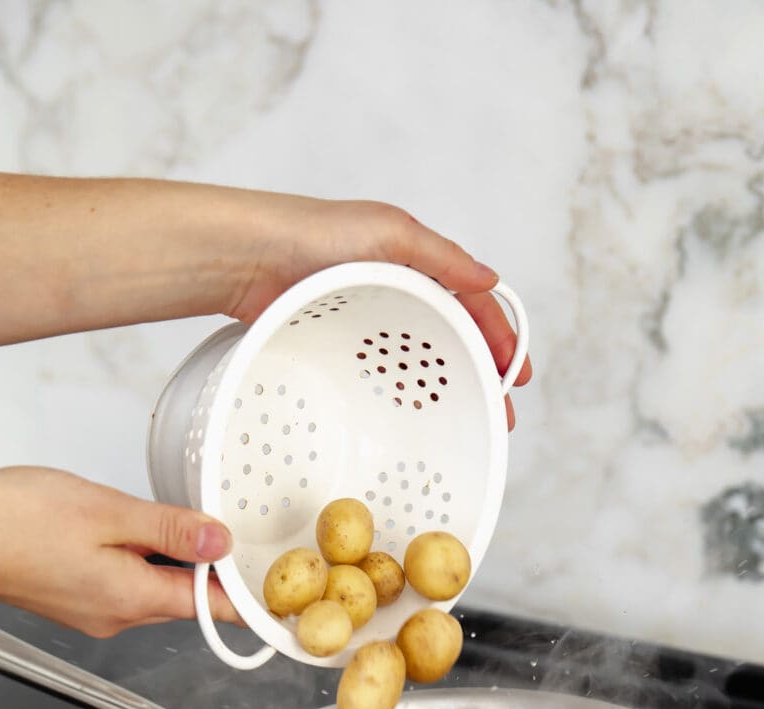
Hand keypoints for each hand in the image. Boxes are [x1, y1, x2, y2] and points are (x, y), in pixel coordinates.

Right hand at [0, 164, 531, 424]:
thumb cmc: (257, 305)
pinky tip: (488, 308)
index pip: (432, 356)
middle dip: (489, 368)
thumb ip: (333, 394)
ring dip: (490, 334)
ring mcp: (392, 264)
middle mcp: (390, 292)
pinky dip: (470, 287)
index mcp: (372, 326)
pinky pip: (443, 262)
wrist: (233, 255)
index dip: (469, 384)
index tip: (491, 419)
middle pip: (459, 330)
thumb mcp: (304, 363)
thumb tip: (362, 450)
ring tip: (509, 372)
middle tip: (506, 408)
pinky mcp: (390, 236)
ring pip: (460, 301)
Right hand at [0, 468, 236, 685]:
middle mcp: (118, 616)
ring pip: (153, 586)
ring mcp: (95, 612)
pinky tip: (122, 527)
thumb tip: (217, 542)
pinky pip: (123, 581)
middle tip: (222, 527)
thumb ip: (169, 528)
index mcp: (134, 598)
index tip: (279, 591)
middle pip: (185, 595)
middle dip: (206, 564)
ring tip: (159, 517)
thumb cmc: (13, 521)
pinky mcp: (75, 599)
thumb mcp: (108, 512)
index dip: (249, 598)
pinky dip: (135, 557)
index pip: (212, 608)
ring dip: (166, 555)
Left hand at [210, 191, 532, 427]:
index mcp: (414, 261)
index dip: (500, 337)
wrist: (247, 258)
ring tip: (465, 420)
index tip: (516, 376)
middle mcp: (393, 289)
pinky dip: (404, 394)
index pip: (472, 303)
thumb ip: (444, 258)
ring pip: (419, 360)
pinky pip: (381, 373)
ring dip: (447, 390)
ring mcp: (365, 321)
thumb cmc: (312, 232)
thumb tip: (491, 281)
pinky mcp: (335, 344)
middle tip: (500, 412)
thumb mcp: (390, 232)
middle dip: (482, 374)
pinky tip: (412, 415)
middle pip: (453, 337)